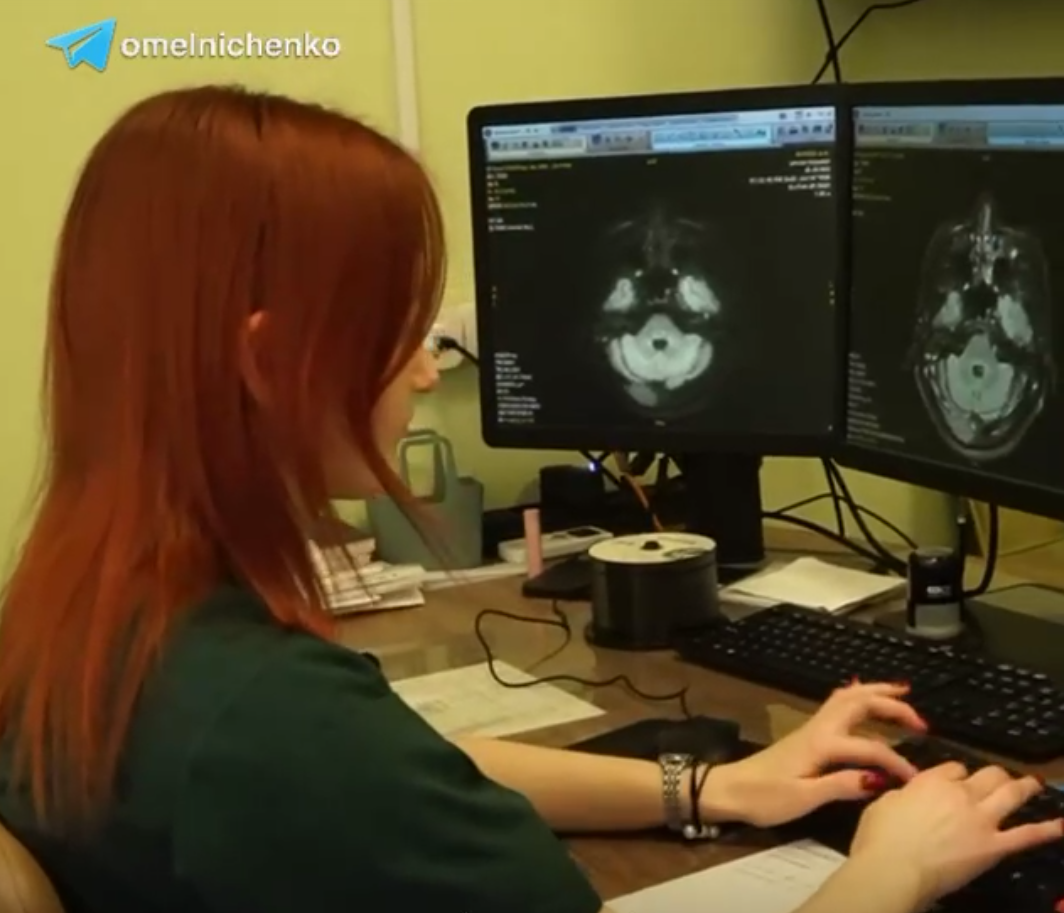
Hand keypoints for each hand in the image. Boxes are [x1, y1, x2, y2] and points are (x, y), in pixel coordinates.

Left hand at [705, 681, 925, 827]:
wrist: (729, 789)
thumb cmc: (763, 797)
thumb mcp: (803, 798)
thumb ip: (841, 786)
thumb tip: (879, 778)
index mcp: (821, 745)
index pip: (870, 749)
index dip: (896, 763)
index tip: (915, 780)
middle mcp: (818, 728)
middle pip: (858, 702)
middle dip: (892, 705)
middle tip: (921, 720)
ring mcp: (812, 728)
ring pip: (847, 698)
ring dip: (876, 693)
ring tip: (902, 694)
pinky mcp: (807, 733)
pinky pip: (838, 705)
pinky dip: (858, 697)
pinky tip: (866, 699)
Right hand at [850, 761, 1062, 908]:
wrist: (894, 868)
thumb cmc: (878, 837)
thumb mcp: (883, 804)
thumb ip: (904, 795)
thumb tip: (911, 796)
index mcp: (931, 781)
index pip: (954, 768)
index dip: (957, 774)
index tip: (956, 780)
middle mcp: (960, 793)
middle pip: (986, 774)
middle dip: (993, 775)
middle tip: (997, 779)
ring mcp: (981, 819)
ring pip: (1010, 794)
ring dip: (1023, 786)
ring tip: (1033, 783)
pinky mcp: (994, 847)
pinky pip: (1026, 835)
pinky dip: (1047, 829)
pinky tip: (1060, 824)